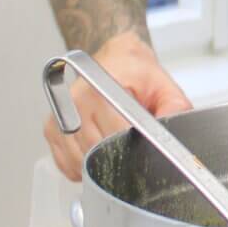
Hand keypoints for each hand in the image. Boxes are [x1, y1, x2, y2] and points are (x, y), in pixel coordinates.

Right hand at [43, 31, 192, 181]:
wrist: (114, 60)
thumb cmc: (135, 72)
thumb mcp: (162, 85)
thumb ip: (174, 108)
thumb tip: (175, 133)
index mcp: (99, 88)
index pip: (114, 135)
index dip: (131, 148)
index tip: (142, 152)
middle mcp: (74, 102)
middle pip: (96, 152)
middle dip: (118, 157)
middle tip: (132, 149)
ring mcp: (59, 117)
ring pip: (81, 162)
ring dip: (100, 164)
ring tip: (116, 147)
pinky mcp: (51, 130)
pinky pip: (67, 165)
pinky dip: (84, 167)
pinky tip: (98, 151)